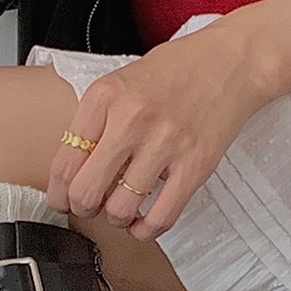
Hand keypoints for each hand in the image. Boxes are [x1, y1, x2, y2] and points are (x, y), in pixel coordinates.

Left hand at [45, 21, 269, 240]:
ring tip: (122, 208)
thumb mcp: (122, 81)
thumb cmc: (177, 70)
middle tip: (91, 206)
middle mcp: (131, 120)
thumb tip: (74, 170)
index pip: (64, 162)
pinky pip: (161, 217)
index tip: (62, 200)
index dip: (58, 193)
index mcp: (105, 97)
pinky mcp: (195, 165)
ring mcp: (165, 144)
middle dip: (83, 208)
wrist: (232, 61)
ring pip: (121, 209)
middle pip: (86, 192)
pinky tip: (144, 222)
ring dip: (116, 218)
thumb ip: (97, 121)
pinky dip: (146, 230)